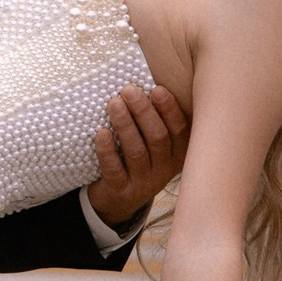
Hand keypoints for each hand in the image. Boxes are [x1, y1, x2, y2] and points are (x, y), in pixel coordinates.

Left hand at [86, 80, 188, 226]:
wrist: (119, 200)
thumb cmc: (138, 159)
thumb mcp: (154, 144)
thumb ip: (157, 119)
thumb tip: (145, 80)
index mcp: (178, 154)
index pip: (180, 130)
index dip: (169, 109)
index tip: (156, 88)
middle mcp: (164, 169)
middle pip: (157, 138)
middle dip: (143, 111)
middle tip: (128, 90)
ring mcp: (144, 182)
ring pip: (136, 151)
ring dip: (125, 125)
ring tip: (114, 104)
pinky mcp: (121, 191)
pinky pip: (114, 169)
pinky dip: (107, 150)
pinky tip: (101, 133)